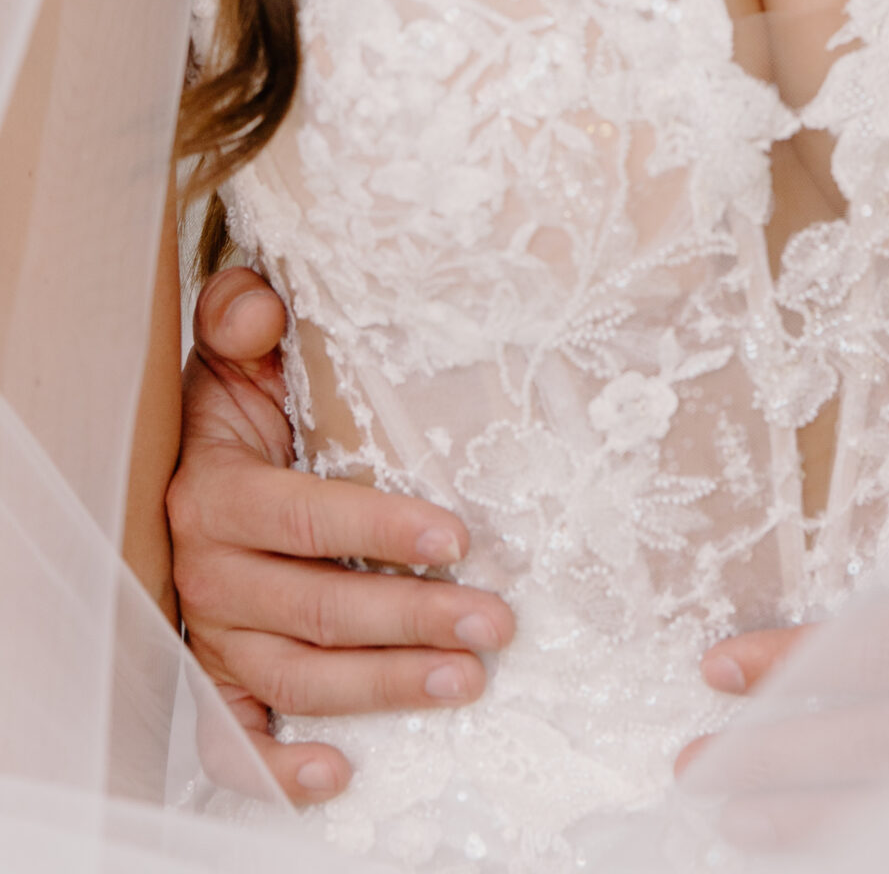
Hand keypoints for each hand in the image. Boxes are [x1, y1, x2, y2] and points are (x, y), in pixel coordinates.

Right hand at [170, 266, 515, 803]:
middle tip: (495, 622)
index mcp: (215, 490)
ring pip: (296, 674)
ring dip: (382, 686)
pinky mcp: (217, 671)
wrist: (198, 442)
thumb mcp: (238, 339)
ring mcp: (211, 629)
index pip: (301, 518)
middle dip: (411, 620)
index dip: (376, 530)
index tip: (455, 538)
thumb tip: (264, 311)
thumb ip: (243, 311)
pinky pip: (231, 737)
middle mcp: (207, 569)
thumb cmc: (245, 390)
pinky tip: (341, 773)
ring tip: (466, 679)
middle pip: (313, 609)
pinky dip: (276, 768)